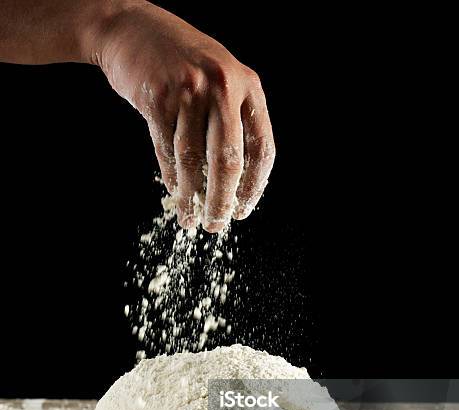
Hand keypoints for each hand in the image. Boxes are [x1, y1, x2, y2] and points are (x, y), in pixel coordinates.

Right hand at [94, 2, 275, 231]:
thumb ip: (233, 122)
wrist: (131, 29)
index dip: (254, 186)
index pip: (262, 148)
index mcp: (248, 86)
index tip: (243, 211)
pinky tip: (175, 195)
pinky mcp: (156, 97)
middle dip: (222, 201)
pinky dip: (171, 177)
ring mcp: (188, 90)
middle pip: (228, 160)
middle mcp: (223, 86)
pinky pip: (166, 150)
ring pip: (193, 159)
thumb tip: (235, 185)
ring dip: (191, 197)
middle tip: (216, 226)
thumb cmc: (181, 65)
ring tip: (190, 220)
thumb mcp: (219, 82)